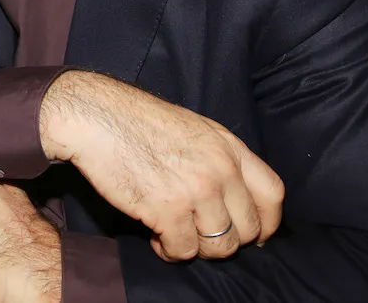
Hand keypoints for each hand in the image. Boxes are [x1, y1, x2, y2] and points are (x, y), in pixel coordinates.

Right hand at [39, 70, 283, 261]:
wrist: (95, 117)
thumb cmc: (136, 121)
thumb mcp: (193, 129)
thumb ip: (219, 159)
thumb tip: (234, 200)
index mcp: (228, 146)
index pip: (273, 194)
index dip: (267, 222)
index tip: (253, 235)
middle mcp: (220, 168)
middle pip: (248, 229)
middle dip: (224, 240)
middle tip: (199, 234)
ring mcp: (196, 190)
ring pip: (219, 246)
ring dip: (196, 247)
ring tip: (174, 232)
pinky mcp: (168, 210)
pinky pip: (183, 251)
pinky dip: (169, 250)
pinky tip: (154, 234)